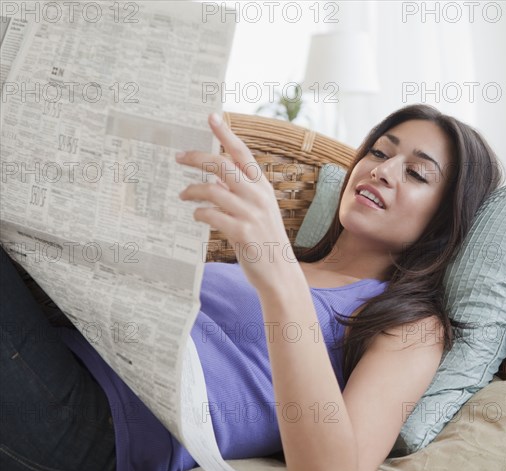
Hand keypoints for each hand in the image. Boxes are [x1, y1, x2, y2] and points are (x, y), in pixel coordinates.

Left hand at [177, 113, 293, 290]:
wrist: (279, 272)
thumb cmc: (264, 239)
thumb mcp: (258, 210)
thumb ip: (240, 193)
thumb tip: (214, 180)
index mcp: (262, 187)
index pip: (243, 153)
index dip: (226, 134)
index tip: (211, 117)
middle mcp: (258, 196)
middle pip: (223, 166)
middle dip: (197, 158)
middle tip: (178, 157)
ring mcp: (251, 214)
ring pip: (213, 190)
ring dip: (192, 190)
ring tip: (183, 194)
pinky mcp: (242, 233)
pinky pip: (212, 215)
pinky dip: (199, 213)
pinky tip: (197, 215)